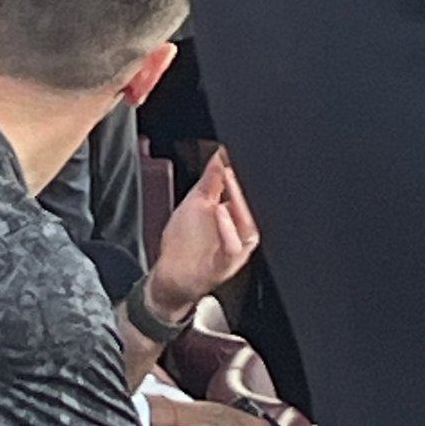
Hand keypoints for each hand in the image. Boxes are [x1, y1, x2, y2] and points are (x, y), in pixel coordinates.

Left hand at [147, 150, 258, 318]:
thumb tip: (222, 153)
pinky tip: (220, 211)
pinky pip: (232, 248)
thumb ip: (210, 179)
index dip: (246, 172)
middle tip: (235, 161)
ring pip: (248, 227)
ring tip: (229, 179)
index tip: (237, 150)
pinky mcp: (224, 266)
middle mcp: (240, 233)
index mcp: (236, 216)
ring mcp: (234, 251)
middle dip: (245, 184)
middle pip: (253, 207)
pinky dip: (228, 229)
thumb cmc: (185, 241)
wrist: (171, 275)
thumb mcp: (196, 202)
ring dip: (239, 201)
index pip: (248, 192)